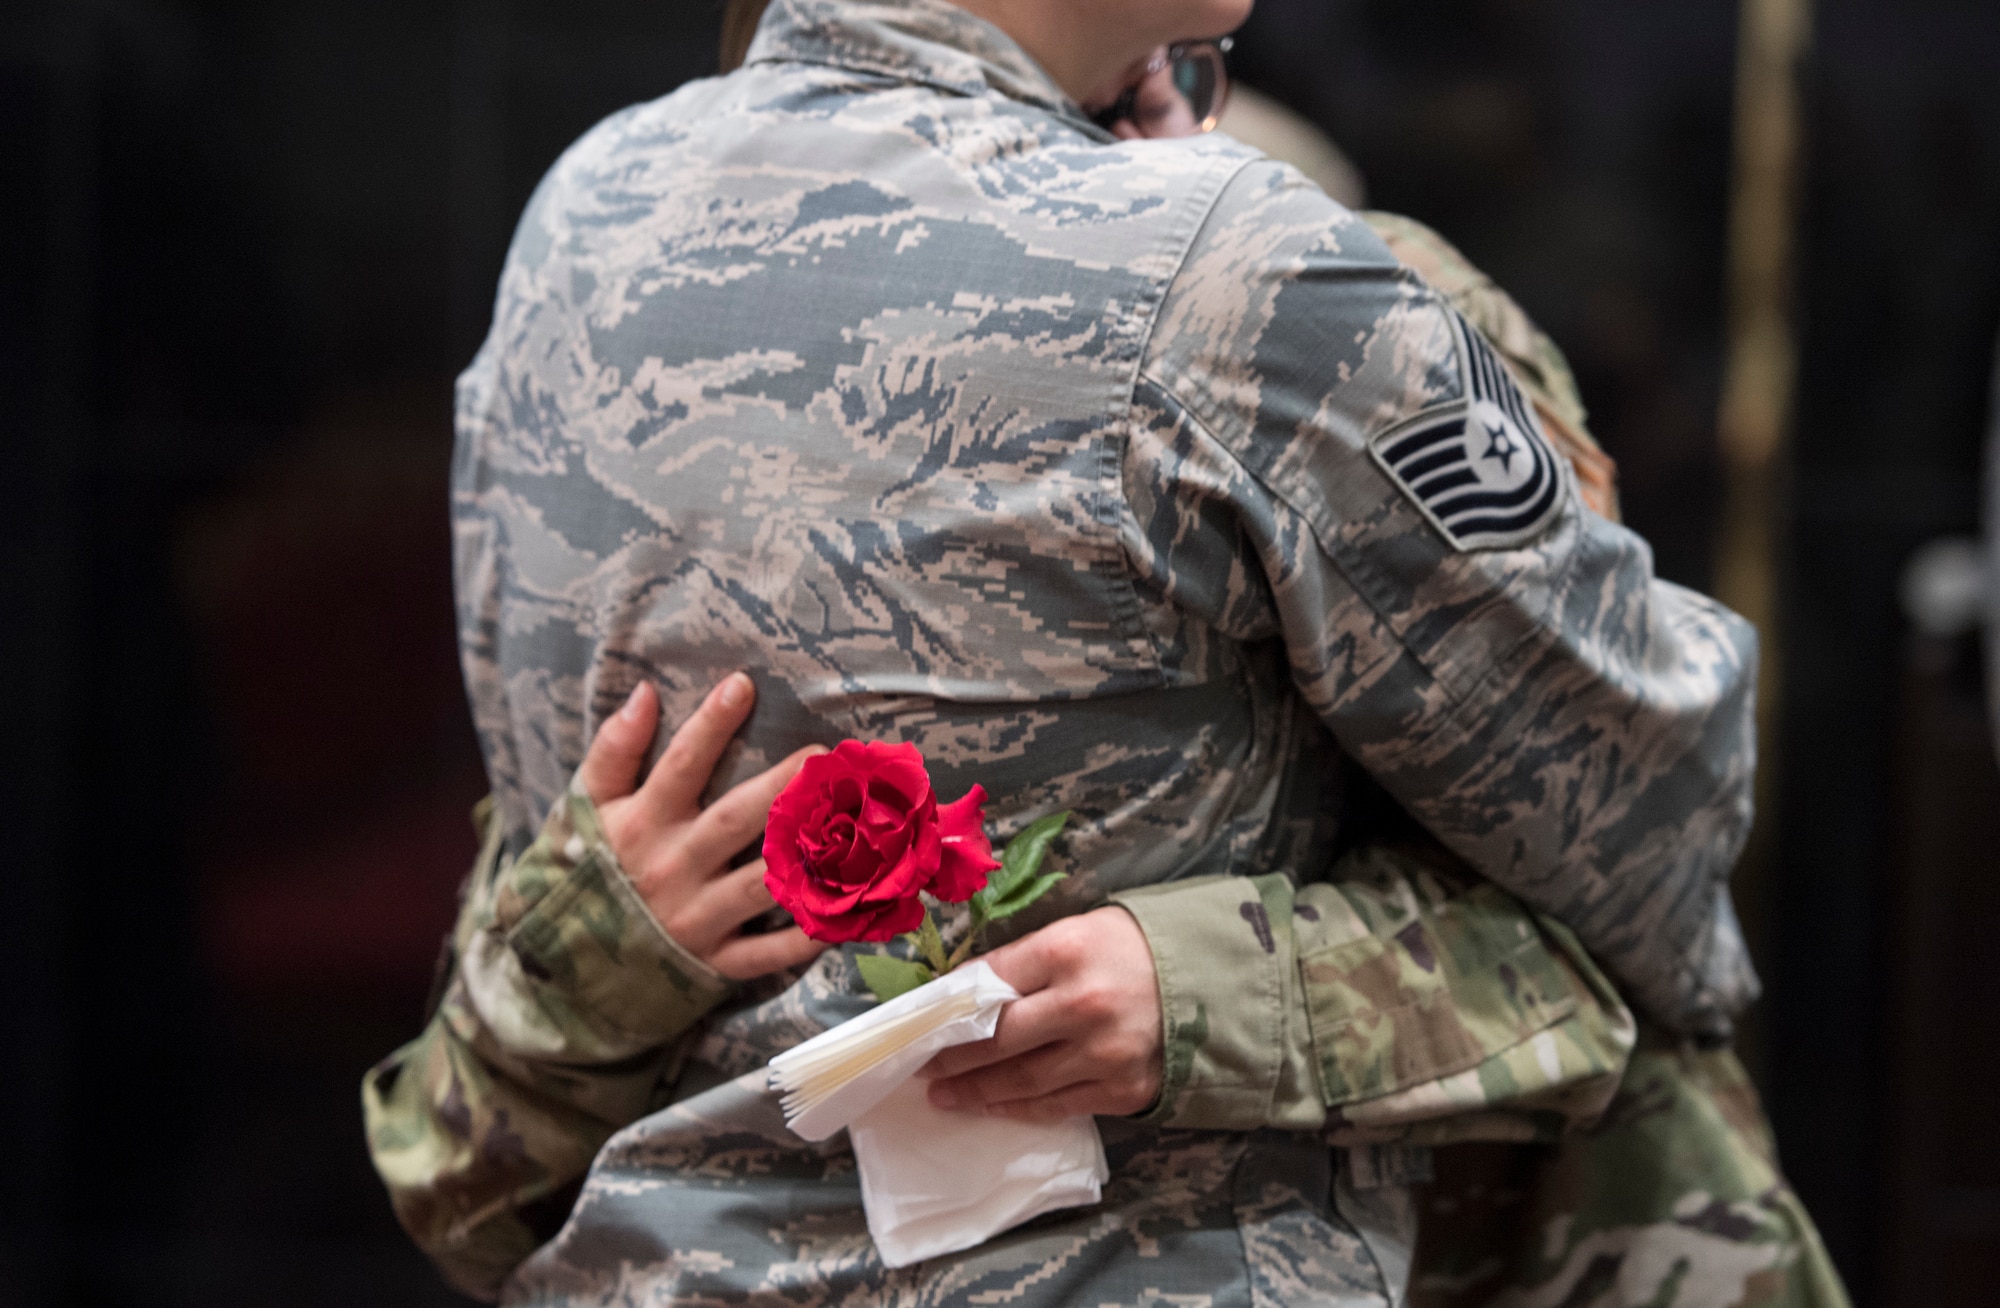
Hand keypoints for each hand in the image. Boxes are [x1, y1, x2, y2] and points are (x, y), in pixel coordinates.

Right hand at [579, 674, 828, 981]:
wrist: (563, 964)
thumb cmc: (586, 870)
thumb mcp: (585, 808)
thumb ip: (613, 750)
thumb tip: (645, 692)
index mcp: (640, 825)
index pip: (679, 766)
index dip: (709, 725)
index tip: (743, 684)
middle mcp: (671, 868)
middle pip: (735, 821)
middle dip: (781, 787)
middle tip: (823, 756)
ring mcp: (694, 918)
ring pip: (759, 884)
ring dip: (804, 857)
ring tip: (851, 827)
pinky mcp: (713, 960)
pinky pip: (763, 954)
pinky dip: (801, 941)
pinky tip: (840, 920)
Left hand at [921, 907, 1162, 1121]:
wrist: (1212, 983)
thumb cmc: (1132, 950)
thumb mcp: (1078, 932)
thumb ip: (1023, 961)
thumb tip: (960, 991)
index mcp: (1068, 950)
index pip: (989, 980)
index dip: (947, 1005)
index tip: (919, 1022)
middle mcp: (1084, 1003)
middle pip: (997, 1038)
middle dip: (950, 1056)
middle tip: (920, 1066)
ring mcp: (1105, 1053)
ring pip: (1021, 1081)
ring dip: (975, 1090)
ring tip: (943, 1094)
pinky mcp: (1123, 1089)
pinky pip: (1056, 1106)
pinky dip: (1018, 1108)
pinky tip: (992, 1105)